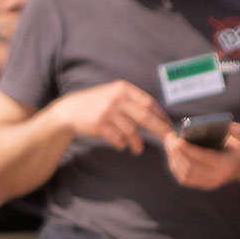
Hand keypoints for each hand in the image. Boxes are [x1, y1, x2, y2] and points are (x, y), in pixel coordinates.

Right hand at [54, 81, 171, 154]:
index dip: (160, 115)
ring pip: (132, 131)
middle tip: (167, 139)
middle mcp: (116, 99)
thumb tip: (157, 116)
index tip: (168, 126)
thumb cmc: (97, 103)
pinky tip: (121, 145)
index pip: (148, 102)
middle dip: (158, 129)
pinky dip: (122, 144)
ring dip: (137, 143)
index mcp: (123, 89)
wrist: (71, 109)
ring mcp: (108, 112)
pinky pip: (118, 139)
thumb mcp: (114, 94)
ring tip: (137, 149)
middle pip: (145, 116)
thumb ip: (132, 101)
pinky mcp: (100, 125)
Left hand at [162, 123, 239, 190]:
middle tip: (170, 138)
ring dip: (174, 158)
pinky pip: (184, 179)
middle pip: (191, 168)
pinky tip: (172, 152)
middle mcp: (218, 178)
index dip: (189, 150)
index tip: (178, 139)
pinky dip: (175, 166)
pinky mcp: (202, 185)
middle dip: (177, 153)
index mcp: (227, 166)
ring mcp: (209, 183)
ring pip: (185, 175)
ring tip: (169, 142)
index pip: (204, 158)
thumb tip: (227, 127)